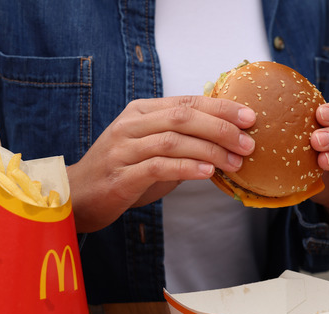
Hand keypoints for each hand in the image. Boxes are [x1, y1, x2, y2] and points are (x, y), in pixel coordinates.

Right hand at [67, 95, 255, 232]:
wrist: (78, 197)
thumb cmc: (123, 172)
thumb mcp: (153, 150)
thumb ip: (183, 143)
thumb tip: (228, 143)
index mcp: (141, 111)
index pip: (187, 102)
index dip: (221, 107)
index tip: (251, 117)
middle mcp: (130, 125)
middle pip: (182, 117)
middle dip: (221, 128)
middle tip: (248, 143)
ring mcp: (123, 149)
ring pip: (173, 140)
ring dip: (210, 151)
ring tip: (235, 162)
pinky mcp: (120, 176)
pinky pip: (158, 167)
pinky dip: (187, 168)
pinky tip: (207, 173)